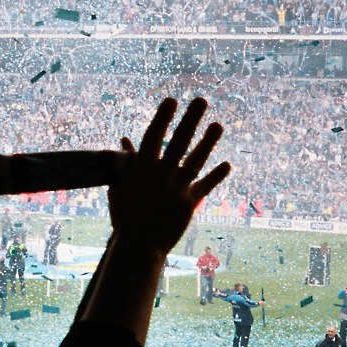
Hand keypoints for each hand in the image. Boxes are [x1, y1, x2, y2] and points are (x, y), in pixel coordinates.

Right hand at [108, 97, 230, 254]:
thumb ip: (125, 162)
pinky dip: (216, 175)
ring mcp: (177, 188)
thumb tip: (125, 140)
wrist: (139, 245)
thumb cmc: (125, 215)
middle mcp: (162, 174)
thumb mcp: (120, 185)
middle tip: (202, 100)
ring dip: (208, 141)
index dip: (163, 117)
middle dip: (191, 119)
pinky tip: (227, 164)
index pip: (154, 136)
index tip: (172, 100)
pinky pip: (205, 185)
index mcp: (142, 168)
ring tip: (218, 124)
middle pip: (179, 141)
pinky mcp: (189, 203)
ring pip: (196, 159)